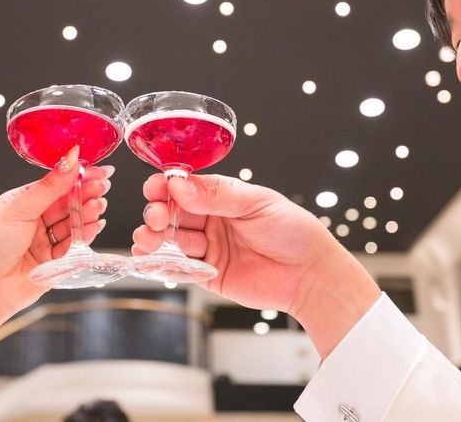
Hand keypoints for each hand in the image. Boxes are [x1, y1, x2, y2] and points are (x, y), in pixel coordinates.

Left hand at [0, 147, 112, 322]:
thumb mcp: (21, 208)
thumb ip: (50, 186)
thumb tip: (71, 159)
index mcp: (24, 201)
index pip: (56, 183)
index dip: (77, 176)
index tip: (98, 169)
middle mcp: (36, 219)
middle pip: (68, 202)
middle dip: (87, 193)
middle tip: (103, 186)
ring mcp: (45, 240)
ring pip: (73, 222)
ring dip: (87, 212)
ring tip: (98, 205)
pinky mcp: (54, 260)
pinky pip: (74, 244)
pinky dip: (86, 233)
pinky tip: (95, 224)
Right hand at [133, 173, 379, 358]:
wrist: (312, 275)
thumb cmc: (293, 231)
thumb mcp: (257, 203)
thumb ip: (217, 195)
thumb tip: (180, 185)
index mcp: (221, 197)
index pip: (185, 187)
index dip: (167, 186)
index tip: (155, 188)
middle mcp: (210, 220)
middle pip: (172, 213)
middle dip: (158, 212)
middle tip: (156, 217)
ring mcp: (208, 247)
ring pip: (171, 240)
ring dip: (154, 238)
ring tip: (147, 239)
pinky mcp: (208, 274)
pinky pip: (180, 268)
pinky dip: (163, 265)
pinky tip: (152, 261)